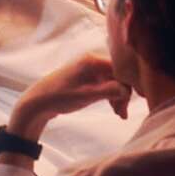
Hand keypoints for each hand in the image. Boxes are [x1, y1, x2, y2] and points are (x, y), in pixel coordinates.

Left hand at [8, 53, 131, 141]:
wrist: (38, 102)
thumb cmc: (60, 97)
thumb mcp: (87, 95)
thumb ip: (109, 91)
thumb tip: (127, 90)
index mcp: (92, 61)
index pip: (120, 69)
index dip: (130, 84)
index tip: (136, 100)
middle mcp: (91, 61)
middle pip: (118, 75)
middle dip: (123, 94)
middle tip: (122, 113)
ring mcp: (88, 70)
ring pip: (112, 81)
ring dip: (117, 97)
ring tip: (119, 114)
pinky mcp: (86, 79)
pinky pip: (105, 85)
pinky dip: (110, 96)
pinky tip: (114, 109)